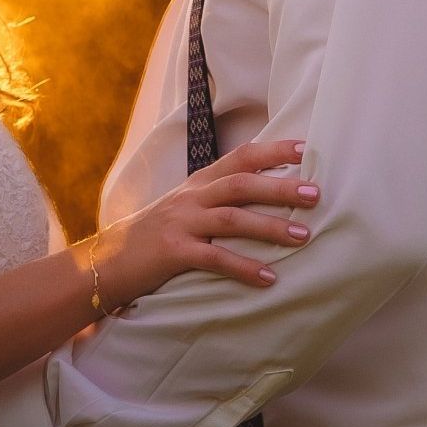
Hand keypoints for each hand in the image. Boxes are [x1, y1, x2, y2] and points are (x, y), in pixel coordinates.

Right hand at [91, 137, 318, 308]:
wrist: (111, 259)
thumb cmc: (160, 233)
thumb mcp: (189, 206)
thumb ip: (222, 197)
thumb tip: (271, 194)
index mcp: (199, 182)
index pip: (241, 157)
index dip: (273, 150)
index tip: (307, 149)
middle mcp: (192, 196)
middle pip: (241, 184)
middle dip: (280, 187)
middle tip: (316, 194)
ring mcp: (181, 223)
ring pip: (232, 219)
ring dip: (271, 227)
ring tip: (303, 236)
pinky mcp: (173, 252)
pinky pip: (214, 258)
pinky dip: (244, 268)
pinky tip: (269, 278)